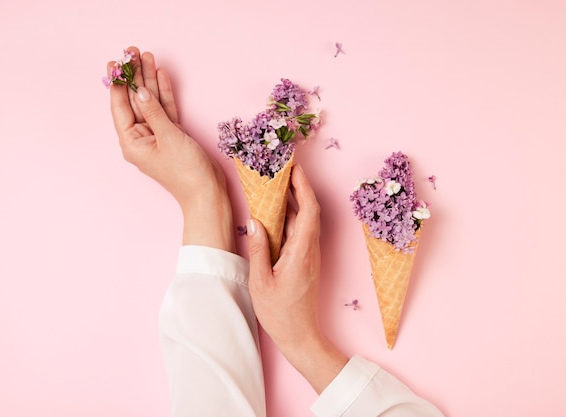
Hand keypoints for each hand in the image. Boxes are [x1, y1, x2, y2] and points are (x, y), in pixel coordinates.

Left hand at [107, 47, 234, 250]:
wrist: (207, 192)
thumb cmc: (186, 172)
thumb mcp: (168, 138)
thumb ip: (154, 112)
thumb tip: (139, 91)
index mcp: (132, 143)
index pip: (121, 107)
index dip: (118, 83)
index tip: (116, 63)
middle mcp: (141, 138)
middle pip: (135, 101)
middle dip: (135, 76)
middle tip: (133, 52)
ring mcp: (157, 136)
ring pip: (151, 103)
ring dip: (150, 81)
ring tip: (148, 57)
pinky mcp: (172, 136)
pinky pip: (165, 111)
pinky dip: (164, 94)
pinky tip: (161, 76)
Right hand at [247, 165, 347, 392]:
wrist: (300, 335)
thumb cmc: (280, 313)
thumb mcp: (261, 282)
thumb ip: (258, 249)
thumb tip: (255, 221)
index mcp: (301, 252)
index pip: (308, 210)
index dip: (303, 186)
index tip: (294, 168)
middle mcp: (310, 250)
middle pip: (309, 210)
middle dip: (299, 187)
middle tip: (283, 170)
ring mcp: (310, 255)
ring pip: (305, 221)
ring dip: (294, 202)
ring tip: (277, 186)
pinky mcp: (306, 261)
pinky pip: (300, 232)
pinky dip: (291, 218)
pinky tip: (276, 214)